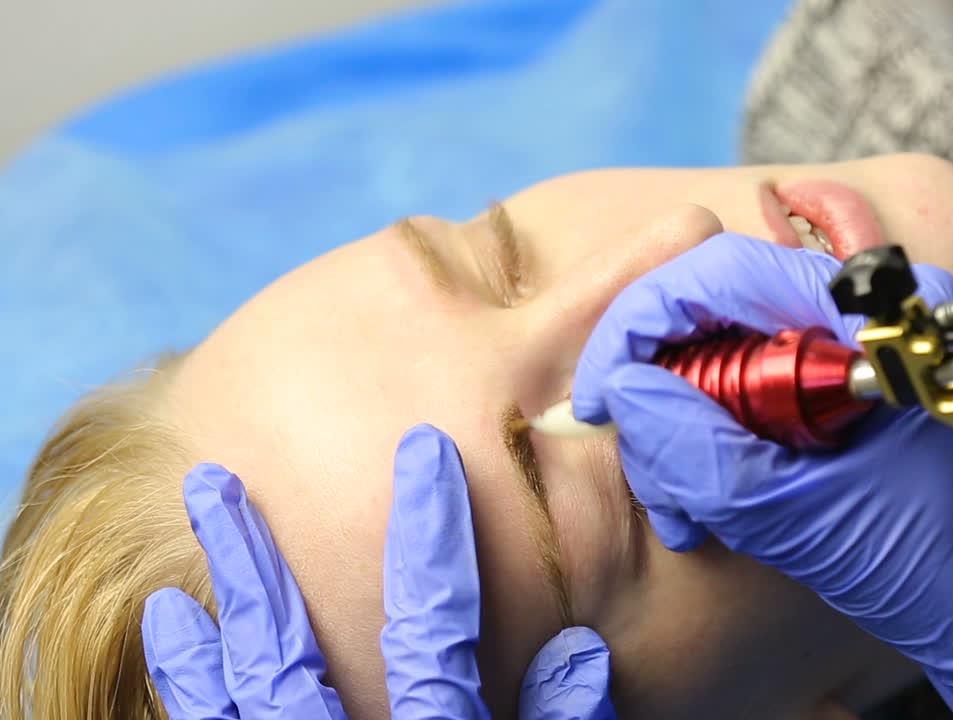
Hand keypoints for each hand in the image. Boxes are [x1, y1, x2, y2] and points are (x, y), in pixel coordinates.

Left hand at [142, 425, 615, 719]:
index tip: (424, 452)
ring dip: (205, 614)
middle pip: (290, 657)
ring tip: (179, 539)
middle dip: (254, 560)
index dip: (431, 538)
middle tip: (215, 477)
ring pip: (234, 702)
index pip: (434, 634)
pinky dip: (190, 687)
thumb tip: (579, 651)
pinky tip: (175, 630)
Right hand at [572, 232, 952, 717]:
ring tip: (688, 515)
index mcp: (870, 319)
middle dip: (656, 393)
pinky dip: (710, 447)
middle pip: (707, 311)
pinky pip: (742, 393)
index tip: (601, 398)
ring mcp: (843, 354)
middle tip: (658, 485)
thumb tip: (624, 394)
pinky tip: (709, 503)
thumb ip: (714, 459)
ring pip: (714, 356)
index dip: (640, 323)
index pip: (720, 271)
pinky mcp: (831, 392)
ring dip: (679, 433)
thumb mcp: (823, 520)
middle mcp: (856, 317)